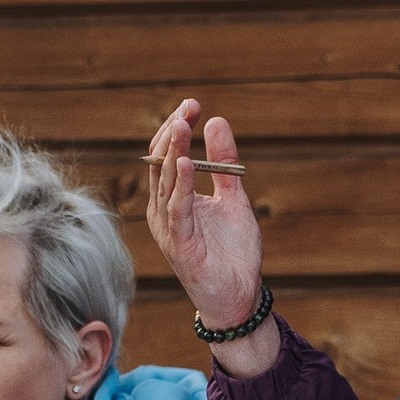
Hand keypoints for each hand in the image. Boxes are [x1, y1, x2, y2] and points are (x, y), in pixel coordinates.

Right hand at [144, 97, 267, 336]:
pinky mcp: (179, 244)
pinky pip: (177, 209)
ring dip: (173, 151)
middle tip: (189, 107)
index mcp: (172, 198)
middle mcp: (163, 211)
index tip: (193, 104)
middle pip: (160, 162)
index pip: (166, 155)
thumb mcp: (232, 198)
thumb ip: (223, 163)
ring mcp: (168, 228)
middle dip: (173, 132)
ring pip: (164, 182)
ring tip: (183, 125)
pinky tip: (187, 161)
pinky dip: (181, 184)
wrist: (239, 295)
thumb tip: (216, 121)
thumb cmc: (231, 252)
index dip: (177, 127)